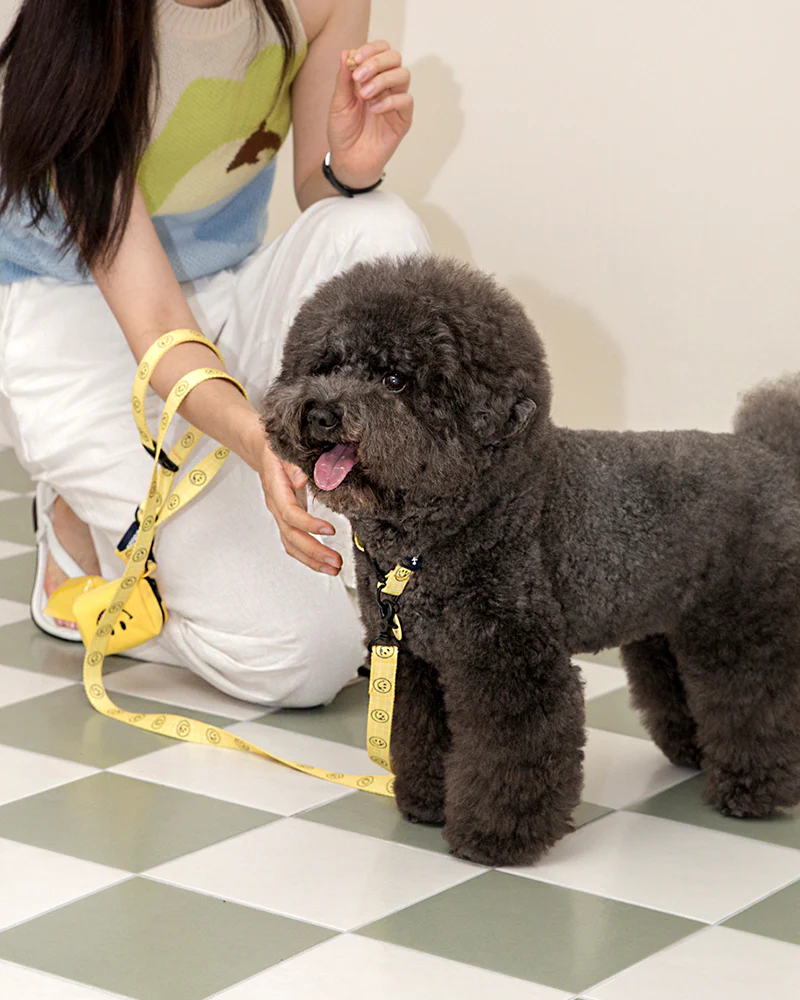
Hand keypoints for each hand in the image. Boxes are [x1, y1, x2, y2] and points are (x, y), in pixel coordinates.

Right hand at [256, 442, 342, 575]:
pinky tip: (323, 563)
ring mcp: (280, 516)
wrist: (262, 452)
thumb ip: (293, 465)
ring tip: (334, 568)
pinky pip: (293, 542)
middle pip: (292, 536)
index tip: (330, 530)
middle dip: (314, 551)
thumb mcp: (285, 450)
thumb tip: (302, 479)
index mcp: (276, 489)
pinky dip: (308, 555)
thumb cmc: (275, 450)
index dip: (308, 524)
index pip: (290, 513)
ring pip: (292, 544)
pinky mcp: (287, 520)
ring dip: (312, 559)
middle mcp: (276, 506)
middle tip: (336, 561)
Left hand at [327, 41, 412, 188]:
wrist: (348, 160)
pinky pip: (406, 100)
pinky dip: (389, 101)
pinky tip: (374, 110)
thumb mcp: (338, 102)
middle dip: (376, 62)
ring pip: (403, 75)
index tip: (355, 59)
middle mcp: (386, 86)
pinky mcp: (403, 119)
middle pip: (395, 58)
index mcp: (371, 77)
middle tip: (359, 77)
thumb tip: (346, 52)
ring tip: (364, 95)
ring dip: (382, 80)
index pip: (381, 50)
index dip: (371, 49)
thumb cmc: (343, 131)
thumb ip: (344, 78)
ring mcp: (396, 102)